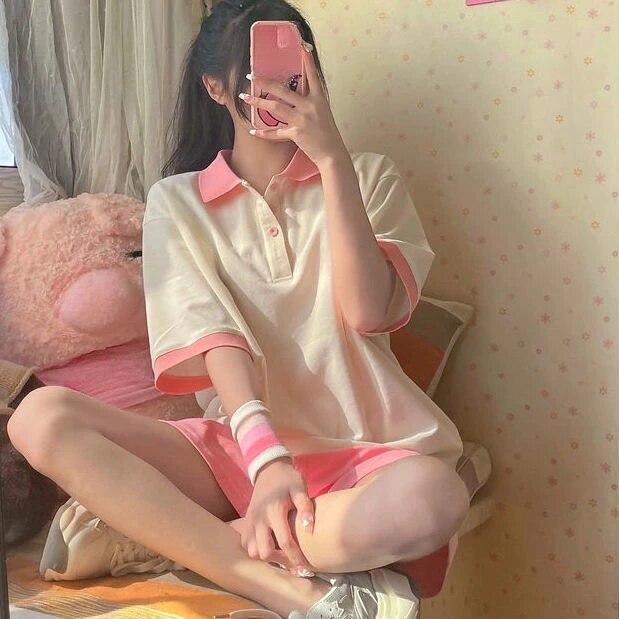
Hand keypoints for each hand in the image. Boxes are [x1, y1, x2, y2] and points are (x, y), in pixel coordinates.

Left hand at [240, 41, 347, 167]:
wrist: (332, 153)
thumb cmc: (327, 133)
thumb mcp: (323, 112)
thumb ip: (311, 100)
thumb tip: (299, 92)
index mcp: (318, 98)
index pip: (312, 75)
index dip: (307, 61)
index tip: (302, 46)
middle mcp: (310, 106)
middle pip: (283, 90)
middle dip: (265, 83)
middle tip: (251, 77)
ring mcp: (302, 119)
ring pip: (275, 107)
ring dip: (258, 102)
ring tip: (244, 97)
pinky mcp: (296, 133)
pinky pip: (276, 132)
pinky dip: (264, 133)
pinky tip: (253, 130)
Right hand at [240, 457, 315, 575]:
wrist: (269, 469)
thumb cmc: (287, 479)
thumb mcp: (300, 488)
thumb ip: (305, 507)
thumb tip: (310, 529)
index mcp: (274, 511)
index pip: (284, 542)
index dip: (294, 556)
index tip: (304, 565)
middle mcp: (259, 519)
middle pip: (264, 552)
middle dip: (278, 560)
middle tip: (290, 559)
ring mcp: (250, 521)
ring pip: (252, 551)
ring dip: (265, 554)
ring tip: (279, 553)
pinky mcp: (245, 521)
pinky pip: (245, 543)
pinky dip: (255, 548)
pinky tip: (268, 544)